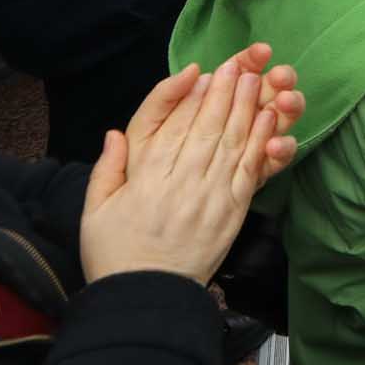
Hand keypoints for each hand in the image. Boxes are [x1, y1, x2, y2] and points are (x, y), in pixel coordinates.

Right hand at [78, 48, 301, 284]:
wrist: (146, 299)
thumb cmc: (115, 256)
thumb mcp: (95, 211)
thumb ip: (106, 169)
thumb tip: (113, 133)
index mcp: (147, 179)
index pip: (173, 126)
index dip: (192, 96)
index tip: (205, 72)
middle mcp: (181, 183)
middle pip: (207, 128)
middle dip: (225, 93)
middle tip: (239, 65)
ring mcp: (210, 198)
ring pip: (231, 143)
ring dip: (246, 109)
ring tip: (258, 80)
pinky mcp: (232, 213)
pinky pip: (248, 171)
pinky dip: (260, 142)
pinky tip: (268, 120)